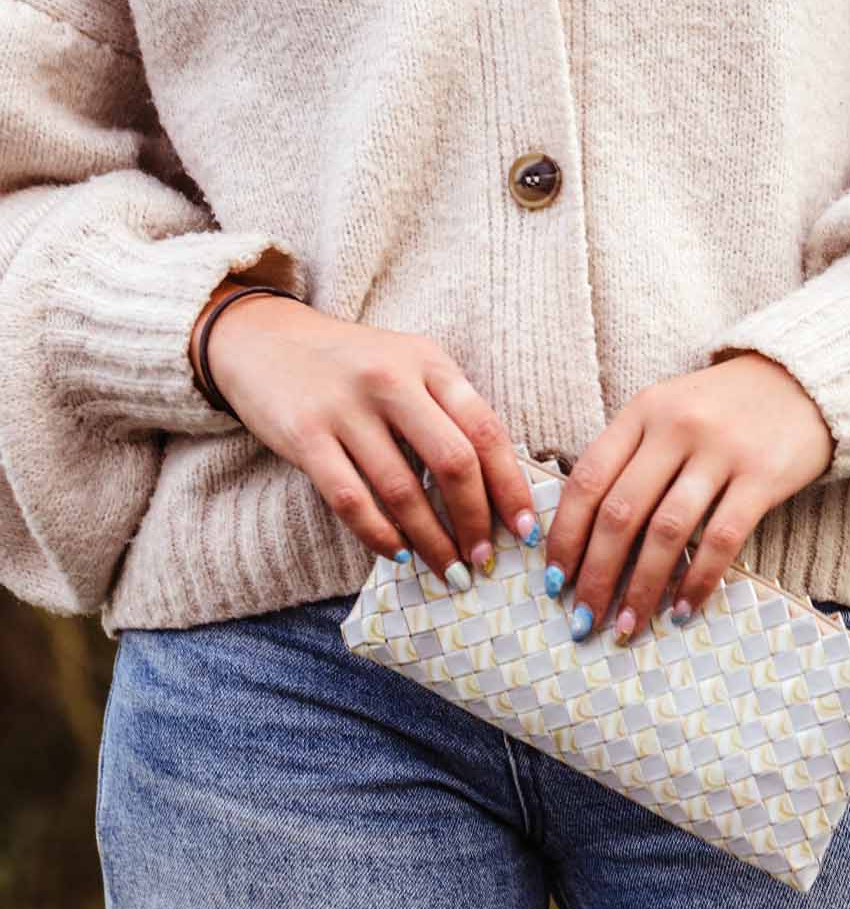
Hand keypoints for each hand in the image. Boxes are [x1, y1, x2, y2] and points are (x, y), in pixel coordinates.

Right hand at [194, 288, 538, 588]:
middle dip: (475, 520)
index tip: (525, 528)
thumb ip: (447, 411)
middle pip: (453, 462)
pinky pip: (351, 500)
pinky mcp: (305, 435)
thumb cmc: (351, 364)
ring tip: (448, 569)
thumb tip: (495, 488)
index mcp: (429, 362)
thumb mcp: (407, 366)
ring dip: (431, 540)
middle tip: (483, 558)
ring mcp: (346, 407)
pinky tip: (399, 554)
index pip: (485, 429)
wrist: (264, 338)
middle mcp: (392, 380)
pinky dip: (380, 536)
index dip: (511, 485)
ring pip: (402, 491)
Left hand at [542, 351, 835, 641]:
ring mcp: (720, 451)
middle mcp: (675, 427)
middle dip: (595, 575)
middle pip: (620, 513)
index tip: (553, 580)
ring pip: (666, 533)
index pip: (588, 480)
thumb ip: (629, 457)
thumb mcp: (666, 412)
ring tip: (626, 627)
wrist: (802, 381)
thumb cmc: (723, 408)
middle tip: (582, 619)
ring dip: (640, 589)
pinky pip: (721, 539)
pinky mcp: (762, 476)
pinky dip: (697, 580)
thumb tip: (585, 534)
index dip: (565, 535)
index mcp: (642, 411)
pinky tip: (682, 611)